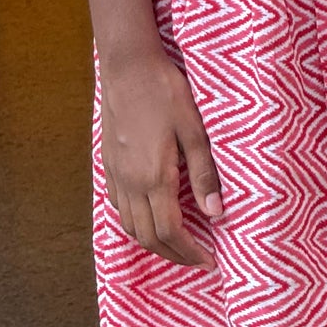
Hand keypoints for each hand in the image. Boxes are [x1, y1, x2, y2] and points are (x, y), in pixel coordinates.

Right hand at [100, 46, 223, 269]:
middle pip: (148, 237)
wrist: (128, 66)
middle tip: (198, 260)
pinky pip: (119, 208)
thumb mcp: (194, 130)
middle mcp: (130, 183)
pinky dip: (135, 224)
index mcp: (154, 177)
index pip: (171, 232)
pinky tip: (151, 217)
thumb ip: (204, 174)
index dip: (191, 252)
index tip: (210, 261)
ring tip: (178, 245)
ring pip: (130, 227)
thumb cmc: (165, 92)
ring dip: (153, 244)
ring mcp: (116, 175)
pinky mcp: (109, 164)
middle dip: (174, 255)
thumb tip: (217, 214)